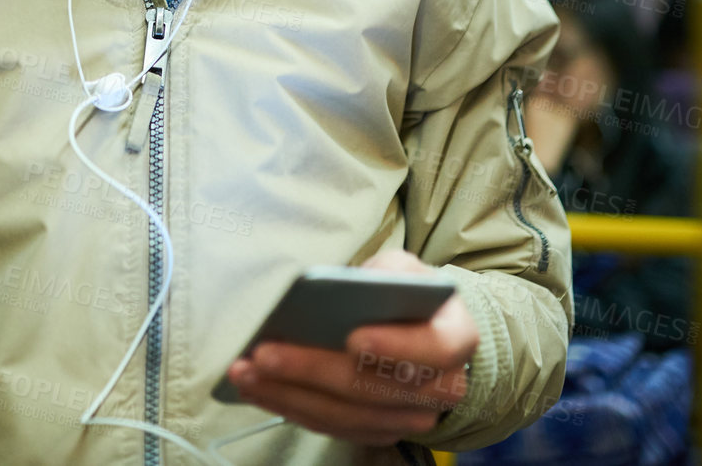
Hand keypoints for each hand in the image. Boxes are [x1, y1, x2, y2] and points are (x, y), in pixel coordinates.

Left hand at [225, 250, 476, 445]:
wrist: (423, 332)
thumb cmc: (405, 295)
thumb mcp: (401, 270)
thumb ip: (380, 276)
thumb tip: (336, 289)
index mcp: (456, 339)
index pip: (433, 349)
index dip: (394, 346)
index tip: (352, 337)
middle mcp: (441, 388)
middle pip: (373, 388)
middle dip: (313, 371)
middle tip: (264, 354)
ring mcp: (408, 417)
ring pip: (346, 415)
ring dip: (289, 395)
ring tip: (246, 372)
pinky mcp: (376, 431)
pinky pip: (331, 427)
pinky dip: (290, 407)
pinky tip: (257, 387)